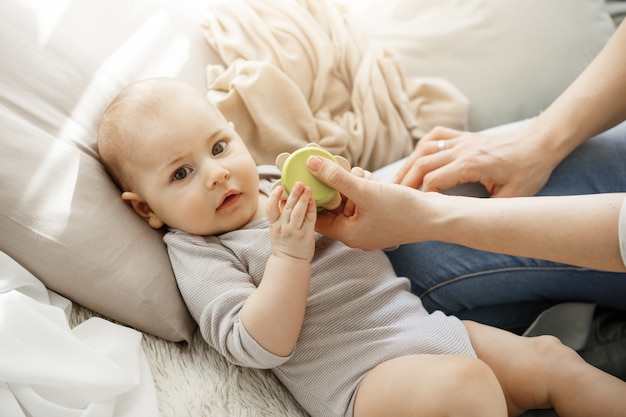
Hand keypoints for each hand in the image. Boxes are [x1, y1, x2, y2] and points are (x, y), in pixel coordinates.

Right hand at [267, 182, 316, 260]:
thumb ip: (279, 213)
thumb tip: (282, 197)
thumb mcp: (276, 228)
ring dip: (303, 200)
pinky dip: (311, 210)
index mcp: (274, 224)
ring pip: (298, 213)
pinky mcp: (305, 235)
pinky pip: (309, 220)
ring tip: (308, 189)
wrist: (289, 262)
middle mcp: (283, 227)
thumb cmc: (284, 243)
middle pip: (287, 207)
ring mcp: (294, 231)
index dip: (274, 197)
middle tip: (299, 183)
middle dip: (293, 194)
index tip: (279, 187)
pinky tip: (314, 201)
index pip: (270, 208)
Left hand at [307, 156, 422, 249]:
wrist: (437, 217)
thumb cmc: (402, 210)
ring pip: (349, 198)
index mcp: (347, 234)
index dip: (311, 196)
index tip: (307, 177)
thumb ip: (336, 178)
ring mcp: (368, 225)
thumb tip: (311, 164)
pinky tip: (377, 182)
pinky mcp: (379, 216)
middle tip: (346, 173)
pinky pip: (363, 198)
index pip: (316, 216)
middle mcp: (355, 232)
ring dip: (354, 183)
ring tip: (368, 180)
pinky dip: (367, 186)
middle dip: (338, 186)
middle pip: (333, 204)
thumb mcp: (365, 191)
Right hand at [393, 126, 555, 196]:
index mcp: (472, 164)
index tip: (414, 209)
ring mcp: (462, 140)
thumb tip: (468, 226)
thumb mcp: (513, 198)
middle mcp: (463, 149)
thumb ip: (488, 211)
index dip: (421, 195)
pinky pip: (436, 136)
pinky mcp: (464, 136)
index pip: (433, 179)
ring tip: (397, 182)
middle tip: (391, 197)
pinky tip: (416, 157)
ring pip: (424, 149)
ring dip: (408, 165)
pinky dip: (422, 147)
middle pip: (422, 163)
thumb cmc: (529, 171)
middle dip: (404, 181)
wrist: (540, 144)